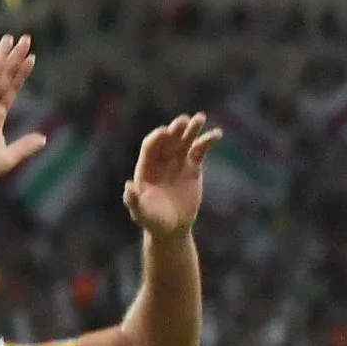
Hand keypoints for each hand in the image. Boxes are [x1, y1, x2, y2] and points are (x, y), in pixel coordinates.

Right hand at [0, 35, 44, 187]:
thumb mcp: (8, 157)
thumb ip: (25, 146)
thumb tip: (43, 139)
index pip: (11, 90)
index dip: (20, 75)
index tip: (31, 59)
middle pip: (4, 77)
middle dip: (14, 58)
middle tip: (25, 39)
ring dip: (4, 56)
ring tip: (13, 39)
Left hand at [123, 114, 222, 235]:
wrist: (171, 227)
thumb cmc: (152, 221)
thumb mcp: (141, 213)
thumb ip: (133, 200)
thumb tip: (129, 186)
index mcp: (146, 167)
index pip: (151, 147)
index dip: (157, 139)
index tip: (165, 132)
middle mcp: (161, 160)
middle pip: (168, 140)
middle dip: (175, 130)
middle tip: (184, 121)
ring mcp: (178, 162)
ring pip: (185, 141)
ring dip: (192, 129)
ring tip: (200, 117)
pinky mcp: (193, 167)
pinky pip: (200, 151)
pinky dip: (207, 141)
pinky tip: (217, 133)